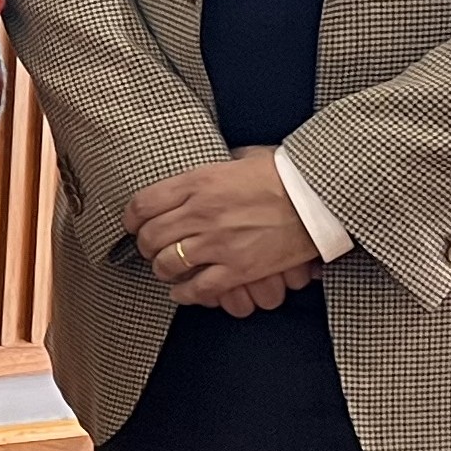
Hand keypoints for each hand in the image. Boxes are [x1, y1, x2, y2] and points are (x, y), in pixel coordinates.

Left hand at [129, 148, 322, 312]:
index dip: (131, 218)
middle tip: (151, 248)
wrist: (319, 197)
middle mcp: (201, 213)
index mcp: (199, 182)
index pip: (143, 204)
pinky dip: (184, 293)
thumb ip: (214, 167)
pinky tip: (182, 291)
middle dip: (145, 246)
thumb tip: (204, 172)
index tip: (133, 224)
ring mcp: (218, 243)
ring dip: (163, 269)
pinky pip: (197, 288)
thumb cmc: (285, 174)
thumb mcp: (242, 158)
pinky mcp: (237, 269)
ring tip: (168, 269)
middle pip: (150, 237)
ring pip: (167, 264)